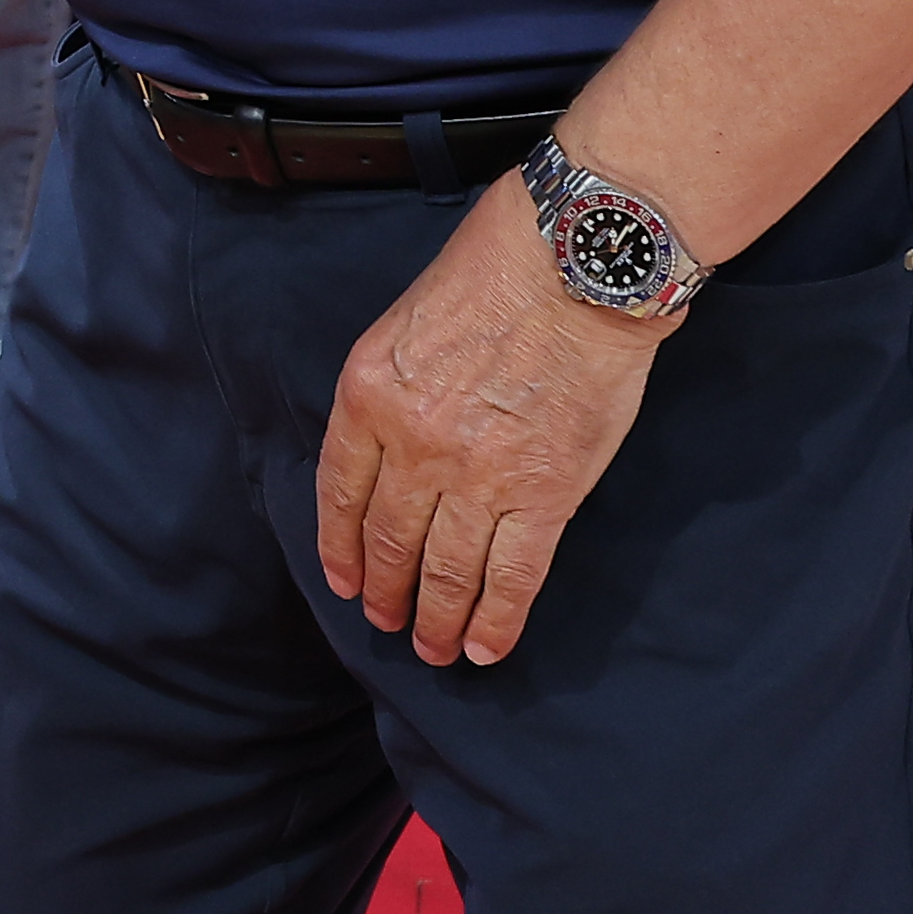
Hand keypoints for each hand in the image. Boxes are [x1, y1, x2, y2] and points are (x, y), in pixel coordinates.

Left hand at [312, 175, 672, 668]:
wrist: (573, 265)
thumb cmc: (493, 272)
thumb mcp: (403, 323)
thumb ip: (389, 391)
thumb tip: (388, 452)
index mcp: (368, 396)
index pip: (339, 492)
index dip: (340, 547)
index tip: (344, 581)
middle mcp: (413, 445)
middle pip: (389, 540)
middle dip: (385, 592)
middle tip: (386, 621)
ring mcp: (478, 476)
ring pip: (445, 571)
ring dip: (435, 619)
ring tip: (432, 648)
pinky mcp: (544, 495)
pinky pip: (512, 576)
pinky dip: (496, 621)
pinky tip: (484, 648)